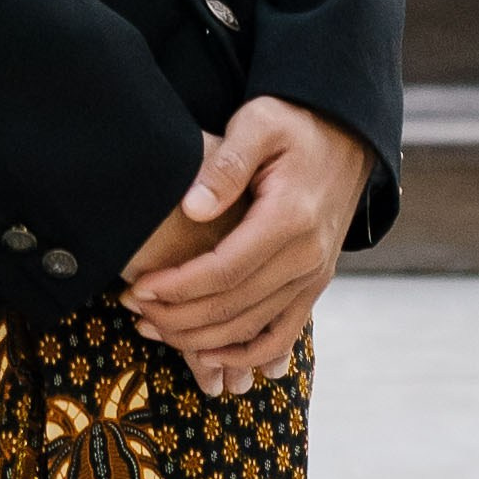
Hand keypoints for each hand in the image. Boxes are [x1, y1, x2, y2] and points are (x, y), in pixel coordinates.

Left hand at [121, 98, 371, 394]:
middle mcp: (307, 258)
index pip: (225, 270)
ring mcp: (315, 276)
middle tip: (135, 313)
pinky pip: (282, 335)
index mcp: (289, 219)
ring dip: (202, 339)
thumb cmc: (292, 124)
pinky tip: (208, 355)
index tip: (138, 287)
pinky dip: (246, 354)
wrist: (344, 137)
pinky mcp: (315, 285)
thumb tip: (192, 209)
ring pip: (253, 329)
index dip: (178, 286)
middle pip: (235, 307)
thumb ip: (226, 164)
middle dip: (179, 317)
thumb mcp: (258, 123)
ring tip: (155, 330)